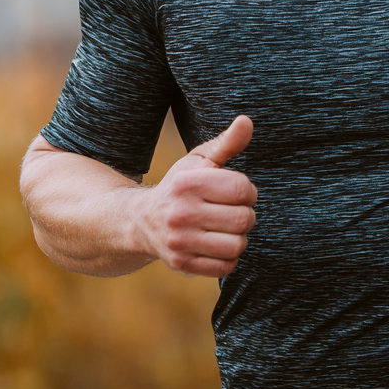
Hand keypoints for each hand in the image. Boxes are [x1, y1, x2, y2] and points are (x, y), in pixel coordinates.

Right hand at [134, 115, 256, 277]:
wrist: (141, 220)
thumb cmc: (181, 186)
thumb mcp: (200, 160)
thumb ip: (227, 143)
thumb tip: (247, 121)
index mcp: (187, 183)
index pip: (241, 189)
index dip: (248, 191)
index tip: (238, 192)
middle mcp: (180, 213)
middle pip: (244, 219)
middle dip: (245, 214)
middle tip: (232, 211)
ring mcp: (179, 241)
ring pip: (237, 245)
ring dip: (239, 237)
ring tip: (226, 228)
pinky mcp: (181, 263)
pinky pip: (225, 267)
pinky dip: (228, 258)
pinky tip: (217, 245)